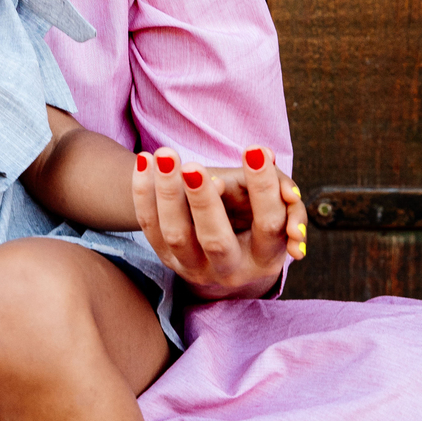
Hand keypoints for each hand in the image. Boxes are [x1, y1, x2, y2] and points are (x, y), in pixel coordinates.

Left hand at [132, 145, 306, 299]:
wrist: (228, 264)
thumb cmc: (257, 224)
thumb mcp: (275, 212)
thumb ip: (277, 185)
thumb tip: (265, 156)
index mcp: (265, 257)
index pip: (268, 223)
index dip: (263, 187)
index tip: (253, 149)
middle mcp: (230, 270)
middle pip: (216, 240)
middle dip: (203, 201)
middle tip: (193, 166)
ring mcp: (196, 269)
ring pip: (176, 235)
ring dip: (167, 193)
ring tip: (165, 156)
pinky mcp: (168, 260)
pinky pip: (150, 227)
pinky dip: (144, 194)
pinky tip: (145, 161)